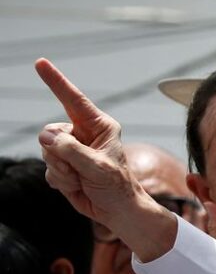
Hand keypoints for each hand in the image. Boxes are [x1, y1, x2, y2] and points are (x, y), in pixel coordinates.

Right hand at [36, 58, 175, 260]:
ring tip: (83, 179)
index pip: (73, 99)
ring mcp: (72, 150)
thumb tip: (47, 138)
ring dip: (63, 170)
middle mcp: (83, 134)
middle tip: (81, 169)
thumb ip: (72, 151)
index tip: (41, 63)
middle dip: (61, 154)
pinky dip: (60, 180)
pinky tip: (78, 185)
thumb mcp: (98, 167)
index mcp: (99, 126)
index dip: (56, 81)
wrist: (117, 210)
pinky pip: (47, 169)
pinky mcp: (63, 166)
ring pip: (46, 152)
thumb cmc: (117, 186)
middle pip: (51, 133)